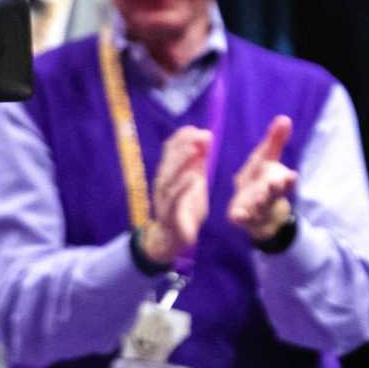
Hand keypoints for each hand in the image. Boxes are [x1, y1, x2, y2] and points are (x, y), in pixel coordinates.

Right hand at [138, 125, 213, 268]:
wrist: (172, 239)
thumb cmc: (184, 207)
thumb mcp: (195, 181)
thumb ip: (199, 162)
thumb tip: (205, 135)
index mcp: (169, 173)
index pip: (170, 150)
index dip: (182, 138)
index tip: (196, 129)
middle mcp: (163, 182)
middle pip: (169, 159)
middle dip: (183, 145)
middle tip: (199, 134)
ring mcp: (164, 198)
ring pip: (169, 176)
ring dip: (181, 161)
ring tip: (194, 149)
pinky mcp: (169, 214)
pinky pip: (174, 199)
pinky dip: (183, 186)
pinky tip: (194, 177)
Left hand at [228, 114, 298, 243]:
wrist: (253, 208)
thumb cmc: (261, 179)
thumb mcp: (267, 158)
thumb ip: (275, 141)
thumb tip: (285, 118)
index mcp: (278, 181)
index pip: (288, 181)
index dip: (290, 179)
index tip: (292, 175)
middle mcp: (270, 196)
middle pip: (275, 193)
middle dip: (275, 189)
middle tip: (276, 183)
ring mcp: (258, 209)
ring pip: (261, 206)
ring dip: (261, 202)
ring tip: (260, 198)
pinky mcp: (245, 217)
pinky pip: (243, 218)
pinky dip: (242, 218)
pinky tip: (237, 216)